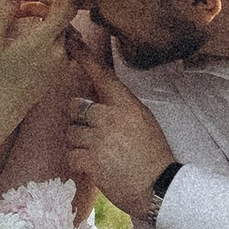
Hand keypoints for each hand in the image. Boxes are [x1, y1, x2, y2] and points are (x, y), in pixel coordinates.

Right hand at [0, 0, 72, 128]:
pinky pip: (60, 43)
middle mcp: (58, 53)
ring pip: (61, 28)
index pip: (67, 7)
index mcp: (43, 43)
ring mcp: (60, 63)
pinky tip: (27, 32)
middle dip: (43, 1)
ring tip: (19, 16)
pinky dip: (47, 31)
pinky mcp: (58, 71)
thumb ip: (7, 11)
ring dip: (44, 16)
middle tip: (20, 0)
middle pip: (62, 15)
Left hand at [62, 44, 174, 217]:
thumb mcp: (144, 122)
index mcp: (127, 105)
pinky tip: (96, 168)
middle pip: (75, 106)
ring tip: (99, 155)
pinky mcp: (90, 160)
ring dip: (78, 144)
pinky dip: (79, 163)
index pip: (101, 75)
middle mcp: (111, 117)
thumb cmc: (153, 156)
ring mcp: (99, 138)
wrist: (158, 188)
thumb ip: (121, 109)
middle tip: (93, 135)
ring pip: (70, 132)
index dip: (83, 56)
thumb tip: (96, 103)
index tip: (69, 40)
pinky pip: (71, 155)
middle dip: (78, 121)